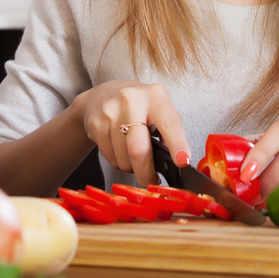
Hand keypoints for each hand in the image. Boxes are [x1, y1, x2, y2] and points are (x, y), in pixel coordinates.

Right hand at [71, 80, 190, 186]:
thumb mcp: (159, 110)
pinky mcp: (95, 123)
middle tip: (151, 181)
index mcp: (155, 97)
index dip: (177, 144)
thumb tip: (177, 162)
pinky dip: (118, 162)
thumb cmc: (139, 107)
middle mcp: (132, 100)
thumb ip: (170, 132)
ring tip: (133, 156)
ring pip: (124, 158)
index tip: (183, 161)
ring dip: (131, 167)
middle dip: (147, 173)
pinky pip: (110, 158)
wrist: (102, 96)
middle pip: (139, 150)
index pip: (169, 123)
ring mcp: (110, 111)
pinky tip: (120, 150)